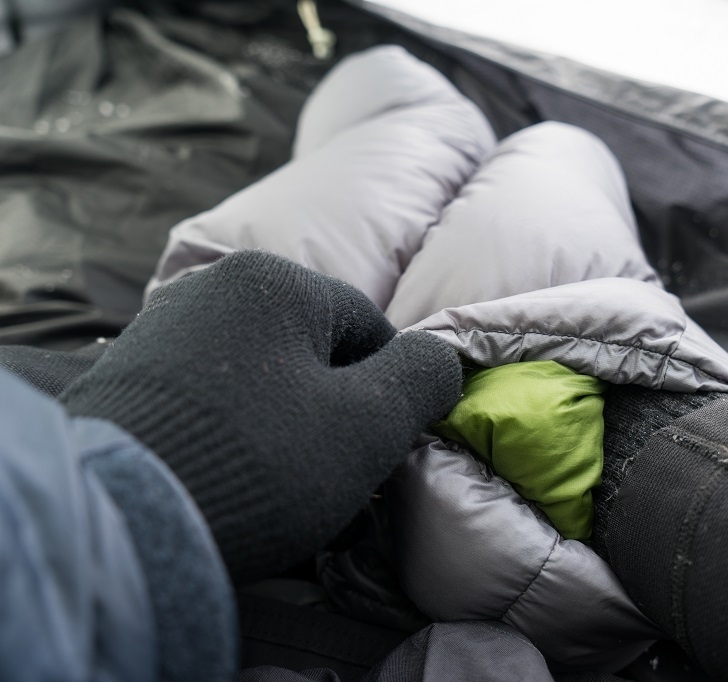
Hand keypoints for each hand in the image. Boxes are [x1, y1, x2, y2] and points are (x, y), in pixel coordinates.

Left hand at [61, 251, 461, 581]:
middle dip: (332, 411)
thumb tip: (442, 357)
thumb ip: (423, 377)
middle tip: (332, 475)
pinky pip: (210, 399)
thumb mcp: (370, 422)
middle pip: (311, 353)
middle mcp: (212, 288)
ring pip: (260, 378)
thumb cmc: (262, 462)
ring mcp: (160, 331)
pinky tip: (229, 478)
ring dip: (285, 426)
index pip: (368, 330)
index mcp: (275, 281)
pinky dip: (233, 434)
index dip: (388, 393)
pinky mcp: (125, 379)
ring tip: (281, 485)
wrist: (121, 520)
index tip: (380, 449)